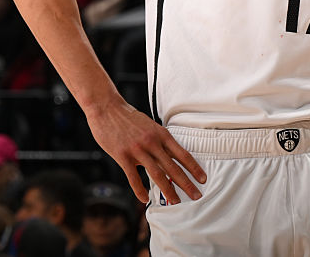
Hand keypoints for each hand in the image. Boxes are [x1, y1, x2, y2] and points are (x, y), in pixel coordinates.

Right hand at [86, 100, 205, 204]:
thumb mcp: (150, 125)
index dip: (194, 168)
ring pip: (157, 174)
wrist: (106, 108)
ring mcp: (137, 150)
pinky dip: (140, 190)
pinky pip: (133, 177)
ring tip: (176, 201)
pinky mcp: (122, 156)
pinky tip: (144, 199)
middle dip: (187, 183)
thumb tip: (169, 155)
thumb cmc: (128, 117)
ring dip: (168, 190)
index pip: (183, 154)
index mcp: (161, 134)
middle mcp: (152, 142)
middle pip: (173, 167)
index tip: (203, 178)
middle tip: (197, 195)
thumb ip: (159, 140)